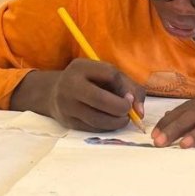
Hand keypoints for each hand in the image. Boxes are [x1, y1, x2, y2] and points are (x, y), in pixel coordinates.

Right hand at [12, 60, 145, 130]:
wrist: (54, 92)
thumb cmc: (89, 82)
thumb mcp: (106, 75)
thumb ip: (130, 87)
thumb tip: (140, 113)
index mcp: (81, 67)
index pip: (111, 74)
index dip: (125, 87)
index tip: (128, 96)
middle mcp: (70, 84)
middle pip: (101, 99)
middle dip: (122, 108)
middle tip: (128, 111)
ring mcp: (66, 105)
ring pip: (97, 119)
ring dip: (117, 122)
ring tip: (122, 118)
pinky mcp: (68, 122)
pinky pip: (93, 128)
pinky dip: (107, 127)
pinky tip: (109, 122)